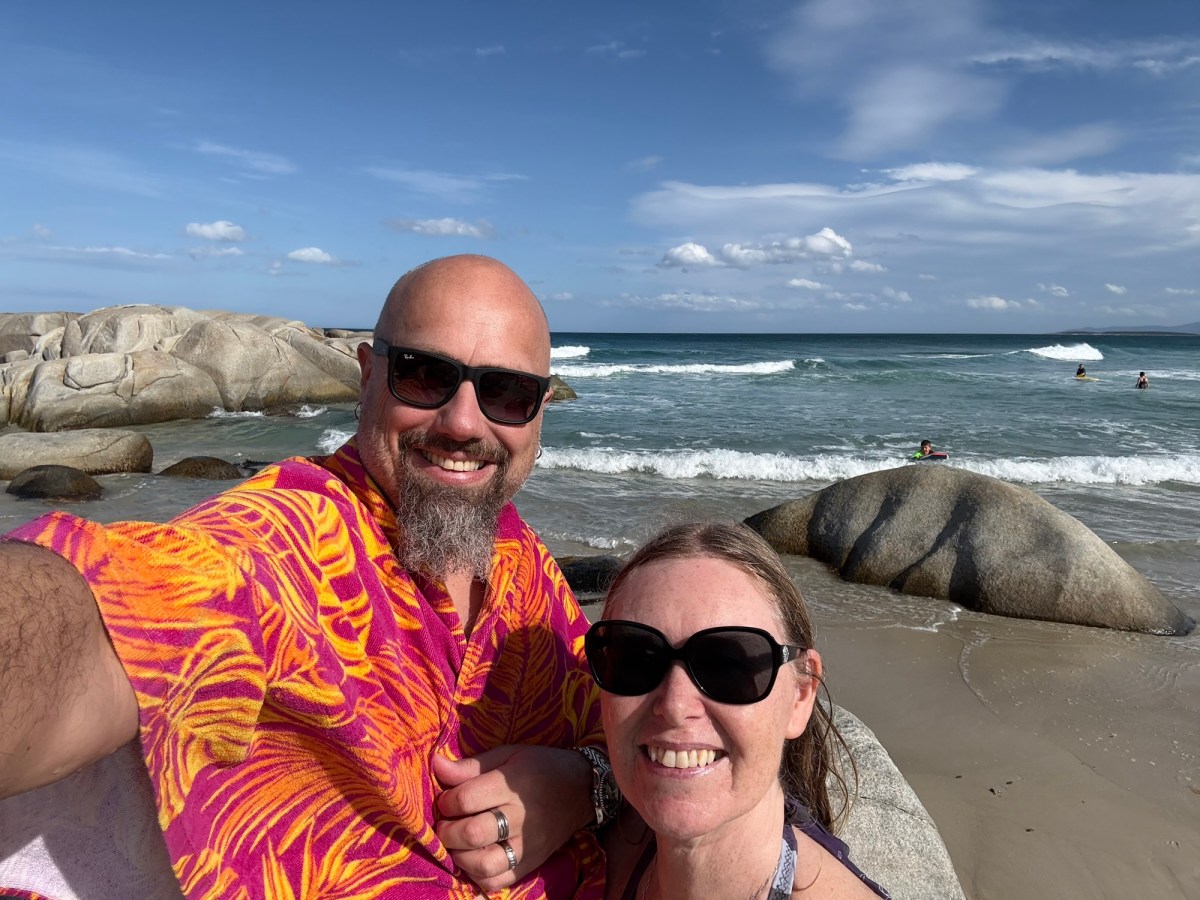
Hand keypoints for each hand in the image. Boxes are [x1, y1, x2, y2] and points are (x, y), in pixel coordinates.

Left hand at [433, 745, 591, 893]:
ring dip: (459, 856)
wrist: (582, 789)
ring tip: (457, 844)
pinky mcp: (531, 863)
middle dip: (448, 831)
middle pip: (472, 833)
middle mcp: (520, 818)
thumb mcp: (509, 754)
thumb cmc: (541, 767)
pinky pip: (498, 882)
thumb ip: (472, 765)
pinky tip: (473, 860)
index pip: (466, 799)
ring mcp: (527, 845)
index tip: (446, 799)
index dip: (446, 801)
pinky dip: (477, 876)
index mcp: (512, 784)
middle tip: (445, 823)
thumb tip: (435, 765)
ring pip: (484, 864)